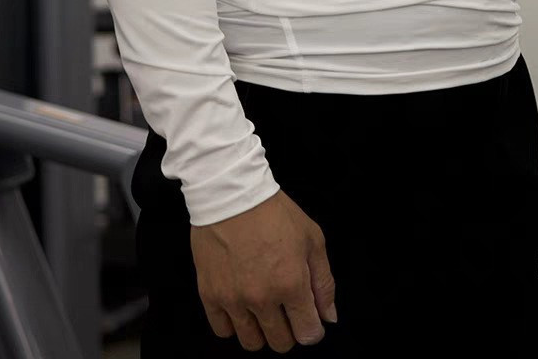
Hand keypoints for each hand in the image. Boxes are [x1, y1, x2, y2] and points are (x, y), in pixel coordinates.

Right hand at [190, 189, 336, 352]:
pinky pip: (222, 331)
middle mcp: (262, 298)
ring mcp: (233, 299)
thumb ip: (324, 281)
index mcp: (291, 283)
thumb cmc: (273, 212)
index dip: (312, 330)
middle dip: (289, 331)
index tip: (309, 320)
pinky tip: (240, 305)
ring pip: (251, 342)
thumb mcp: (312, 238)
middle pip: (280, 343)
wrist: (231, 193)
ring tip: (263, 308)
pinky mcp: (210, 294)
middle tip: (286, 310)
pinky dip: (233, 324)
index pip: (307, 333)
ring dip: (261, 331)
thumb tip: (328, 316)